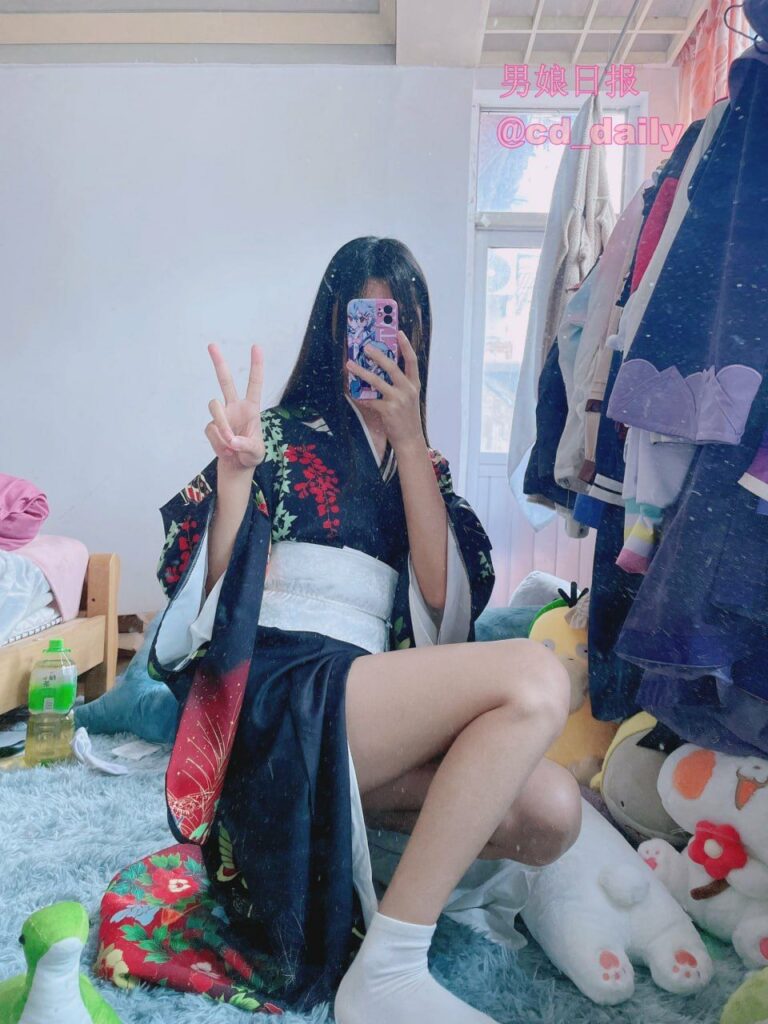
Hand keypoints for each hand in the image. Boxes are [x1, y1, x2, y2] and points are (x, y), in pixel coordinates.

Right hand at [205, 344, 264, 470]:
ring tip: (231, 445)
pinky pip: (211, 431)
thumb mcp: (256, 452)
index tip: (256, 347)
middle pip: (225, 381)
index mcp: (251, 408)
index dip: (256, 366)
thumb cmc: (251, 456)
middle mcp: (235, 407)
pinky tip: (226, 451)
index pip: (254, 384)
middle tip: (212, 344)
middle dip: (219, 363)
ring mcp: (221, 416)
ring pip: (214, 409)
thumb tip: (232, 439)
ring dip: (222, 428)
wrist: (237, 467)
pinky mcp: (211, 427)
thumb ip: (246, 445)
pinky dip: (219, 444)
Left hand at [347, 331, 424, 450]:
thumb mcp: (408, 399)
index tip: (399, 332)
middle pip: (392, 366)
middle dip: (377, 355)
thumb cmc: (407, 419)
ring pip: (377, 381)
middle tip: (366, 347)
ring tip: (350, 365)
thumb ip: (399, 386)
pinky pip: (370, 400)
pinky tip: (355, 395)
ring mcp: (398, 399)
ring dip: (361, 372)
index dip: (406, 345)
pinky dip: (361, 397)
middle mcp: (408, 389)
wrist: (410, 439)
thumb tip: (380, 372)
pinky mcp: (388, 410)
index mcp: (414, 384)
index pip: (412, 361)